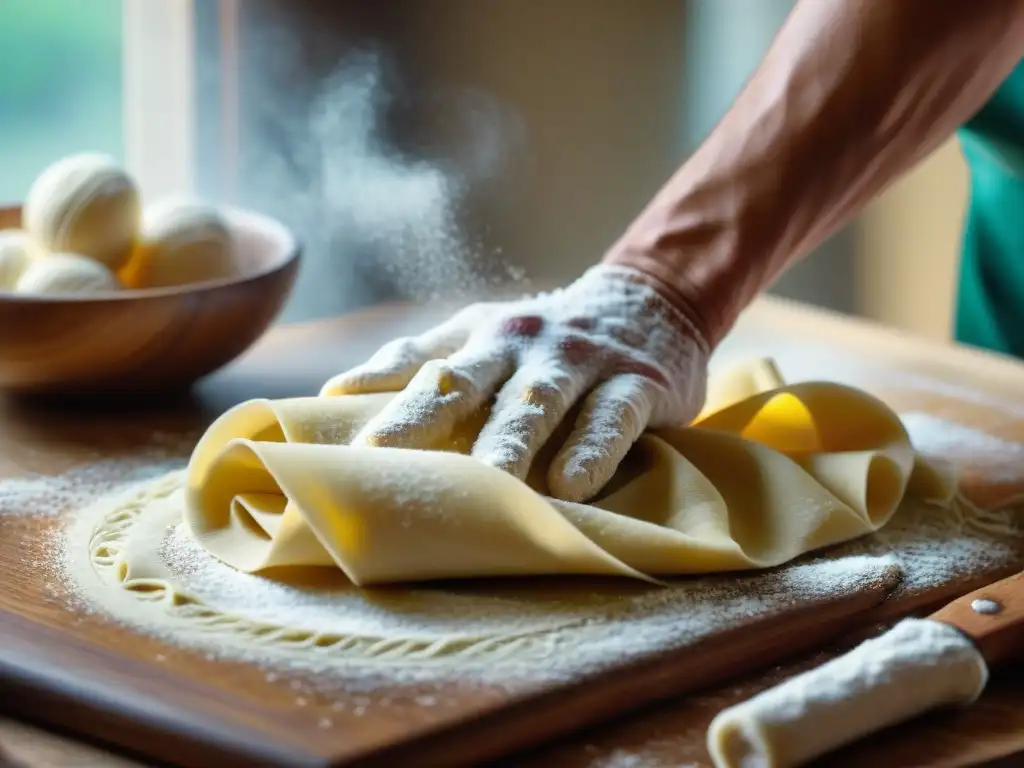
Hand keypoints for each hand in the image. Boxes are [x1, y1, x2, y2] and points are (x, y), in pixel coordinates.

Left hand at [323, 264, 710, 501]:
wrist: (654, 300)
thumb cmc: (551, 338)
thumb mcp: (488, 334)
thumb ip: (424, 361)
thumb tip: (338, 393)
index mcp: (481, 339)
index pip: (424, 369)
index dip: (380, 399)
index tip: (342, 442)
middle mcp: (524, 344)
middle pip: (467, 383)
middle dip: (421, 422)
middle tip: (379, 462)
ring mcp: (581, 361)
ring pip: (538, 401)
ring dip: (508, 442)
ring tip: (480, 484)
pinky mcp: (638, 383)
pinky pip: (612, 418)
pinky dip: (592, 450)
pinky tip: (572, 485)